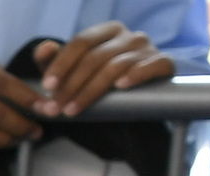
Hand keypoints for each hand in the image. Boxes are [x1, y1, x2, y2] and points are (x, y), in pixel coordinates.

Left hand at [33, 22, 173, 117]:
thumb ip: (53, 60)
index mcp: (107, 31)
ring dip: (90, 91)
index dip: (62, 64)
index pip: (81, 42)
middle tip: (54, 108)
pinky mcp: (164, 63)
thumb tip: (44, 48)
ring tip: (72, 110)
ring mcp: (148, 49)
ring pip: (116, 66)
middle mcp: (129, 36)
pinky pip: (153, 65)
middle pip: (95, 57)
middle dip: (71, 85)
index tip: (47, 86)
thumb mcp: (72, 71)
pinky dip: (137, 74)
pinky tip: (121, 86)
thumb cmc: (99, 80)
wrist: (137, 98)